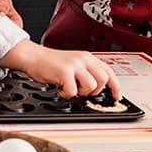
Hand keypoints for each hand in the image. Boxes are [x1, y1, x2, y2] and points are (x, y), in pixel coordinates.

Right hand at [0, 40, 121, 99]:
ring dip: (80, 92)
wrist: (33, 57)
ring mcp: (74, 64)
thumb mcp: (73, 64)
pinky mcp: (65, 72)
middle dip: (94, 90)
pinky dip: (66, 94)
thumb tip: (98, 87)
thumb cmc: (51, 63)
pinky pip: (73, 91)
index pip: (108, 71)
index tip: (117, 95)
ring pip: (91, 86)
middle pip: (103, 79)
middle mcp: (83, 59)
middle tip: (81, 90)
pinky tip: (60, 87)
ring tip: (69, 87)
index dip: (115, 85)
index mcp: (87, 57)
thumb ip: (86, 71)